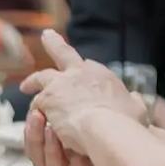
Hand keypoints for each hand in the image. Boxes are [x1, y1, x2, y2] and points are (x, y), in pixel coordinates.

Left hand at [19, 29, 142, 135]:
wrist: (107, 130)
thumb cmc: (125, 124)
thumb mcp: (137, 110)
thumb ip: (134, 102)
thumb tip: (136, 98)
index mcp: (101, 75)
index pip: (88, 66)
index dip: (82, 69)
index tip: (80, 69)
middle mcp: (80, 73)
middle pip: (63, 52)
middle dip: (54, 43)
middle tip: (47, 35)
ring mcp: (60, 84)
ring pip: (42, 76)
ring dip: (34, 80)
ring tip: (27, 86)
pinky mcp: (47, 99)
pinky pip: (36, 103)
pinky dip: (35, 108)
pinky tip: (34, 117)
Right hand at [22, 99, 145, 165]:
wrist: (147, 150)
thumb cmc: (125, 131)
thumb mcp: (99, 112)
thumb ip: (82, 102)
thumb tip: (80, 70)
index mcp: (63, 150)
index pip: (37, 142)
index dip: (32, 129)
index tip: (35, 110)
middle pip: (37, 157)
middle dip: (34, 136)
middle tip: (37, 116)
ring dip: (50, 149)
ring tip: (53, 131)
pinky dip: (74, 165)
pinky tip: (76, 151)